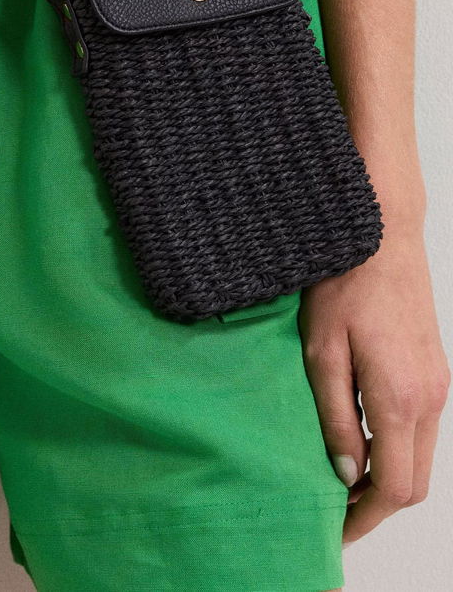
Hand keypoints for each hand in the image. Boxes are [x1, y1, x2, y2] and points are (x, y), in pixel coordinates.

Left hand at [297, 171, 449, 544]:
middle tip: (336, 511)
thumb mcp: (322, 353)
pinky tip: (364, 439)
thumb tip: (344, 474)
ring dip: (388, 476)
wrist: (380, 234)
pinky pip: (424, 429)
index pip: (394, 487)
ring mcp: (439, 383)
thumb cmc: (343, 286)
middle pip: (415, 482)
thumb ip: (335, 418)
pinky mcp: (436, 368)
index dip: (364, 518)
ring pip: (421, 456)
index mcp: (400, 399)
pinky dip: (398, 448)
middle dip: (377, 505)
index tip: (334, 527)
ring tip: (343, 478)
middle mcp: (431, 398)